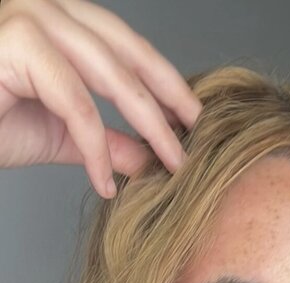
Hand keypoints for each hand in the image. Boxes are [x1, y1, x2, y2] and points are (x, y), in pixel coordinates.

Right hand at [0, 0, 201, 197]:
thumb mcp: (59, 134)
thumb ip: (103, 140)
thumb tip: (147, 158)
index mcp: (56, 16)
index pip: (123, 42)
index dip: (163, 79)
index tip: (193, 117)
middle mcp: (43, 4)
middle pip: (124, 52)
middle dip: (165, 100)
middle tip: (194, 142)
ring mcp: (27, 17)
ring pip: (107, 73)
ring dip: (147, 122)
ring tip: (170, 163)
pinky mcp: (16, 44)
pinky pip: (74, 102)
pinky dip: (95, 146)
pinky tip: (105, 180)